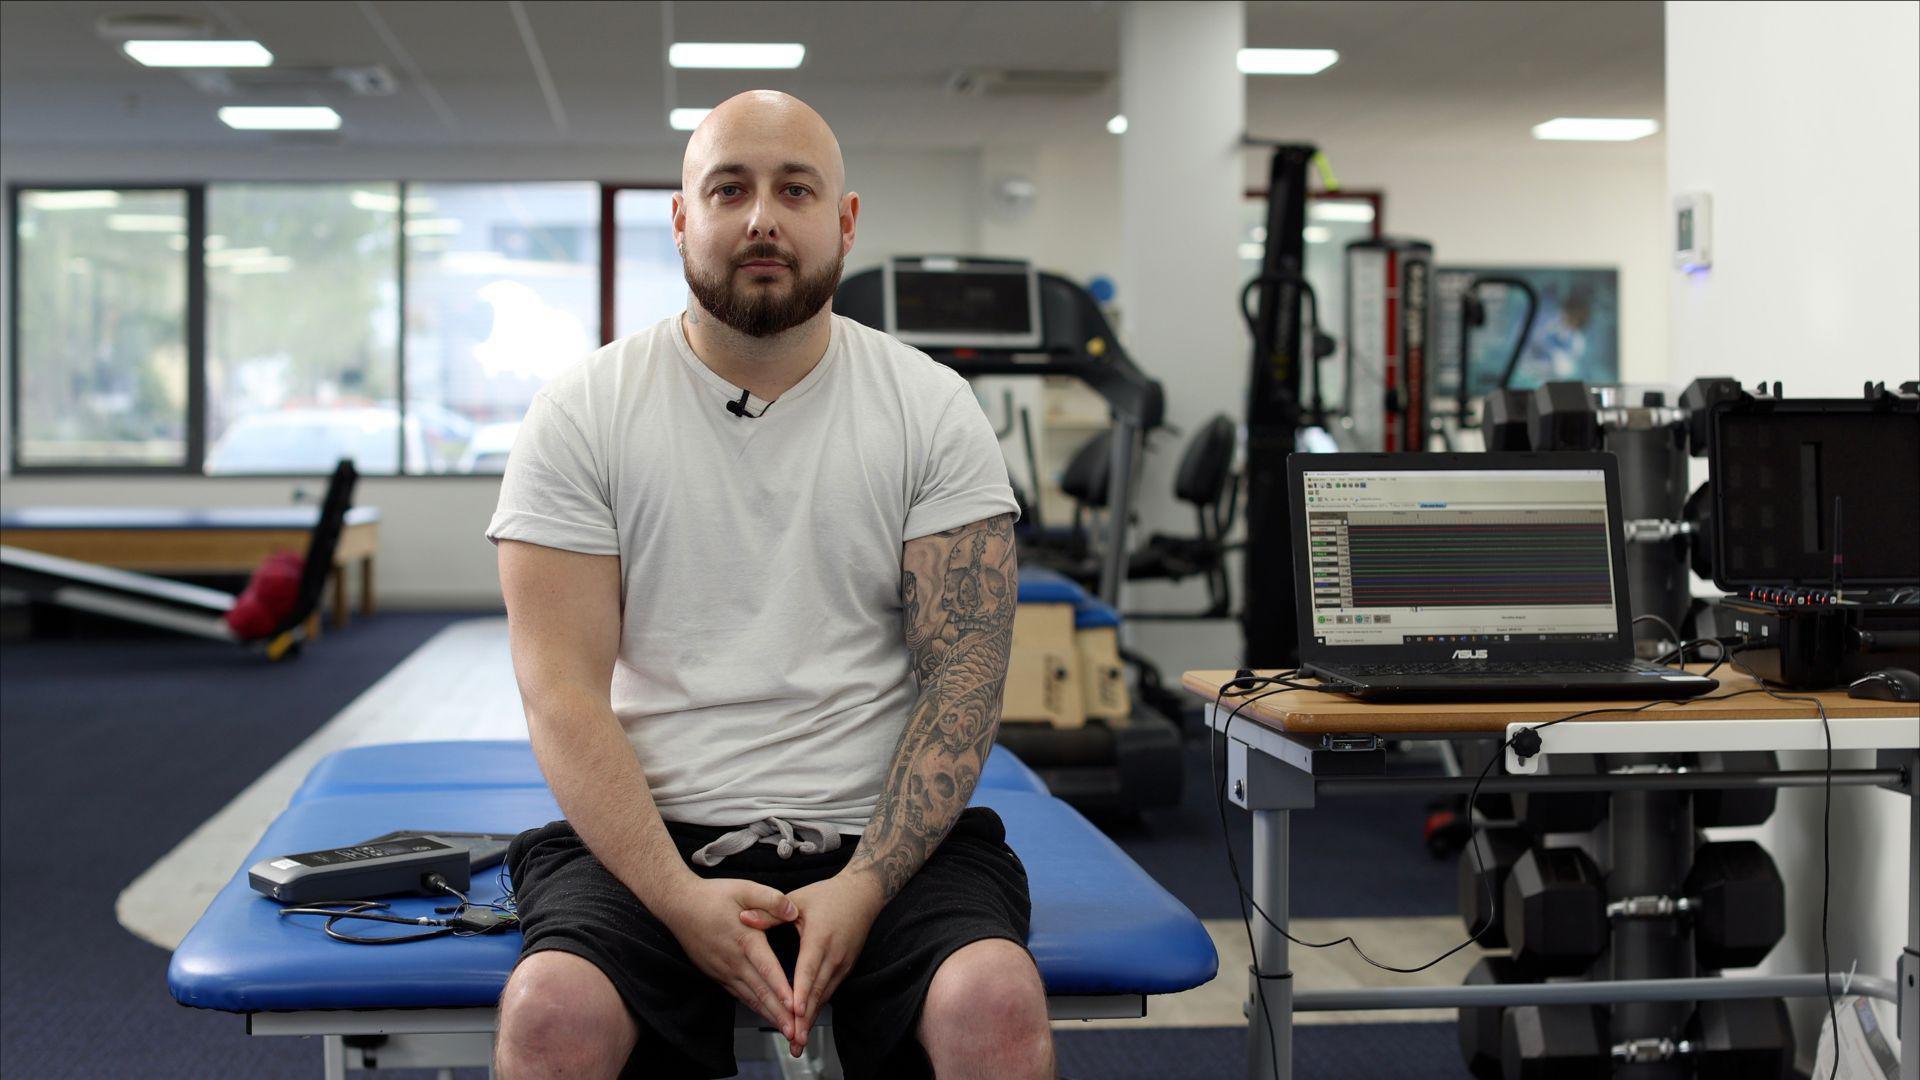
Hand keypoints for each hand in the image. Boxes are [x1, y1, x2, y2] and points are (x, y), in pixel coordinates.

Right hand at [655, 876, 801, 1040]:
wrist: (678, 905)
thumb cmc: (712, 895)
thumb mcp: (744, 888)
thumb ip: (770, 899)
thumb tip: (793, 911)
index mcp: (745, 938)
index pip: (766, 968)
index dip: (781, 988)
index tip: (794, 1005)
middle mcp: (734, 959)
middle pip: (761, 991)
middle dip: (780, 1013)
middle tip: (796, 1032)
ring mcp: (724, 969)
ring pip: (750, 997)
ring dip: (769, 1015)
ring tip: (785, 1030)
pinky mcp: (717, 973)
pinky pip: (739, 994)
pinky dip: (754, 1007)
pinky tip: (766, 1015)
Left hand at [739, 872, 885, 1055]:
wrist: (863, 894)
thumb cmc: (827, 895)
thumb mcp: (797, 899)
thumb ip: (769, 913)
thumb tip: (743, 919)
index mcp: (820, 938)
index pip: (808, 970)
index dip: (801, 992)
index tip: (793, 1010)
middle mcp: (834, 955)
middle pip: (817, 991)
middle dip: (805, 1018)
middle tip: (795, 1040)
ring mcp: (842, 964)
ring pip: (824, 996)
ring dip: (811, 1018)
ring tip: (799, 1040)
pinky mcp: (845, 968)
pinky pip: (829, 991)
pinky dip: (817, 1007)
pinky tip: (806, 1022)